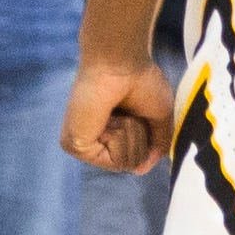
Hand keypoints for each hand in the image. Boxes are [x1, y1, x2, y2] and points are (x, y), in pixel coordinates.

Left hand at [62, 47, 170, 174]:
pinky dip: (120, 138)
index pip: (135, 157)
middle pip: (131, 164)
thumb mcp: (159, 117)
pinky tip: (109, 118)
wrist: (120, 63)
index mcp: (110, 131)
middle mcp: (94, 138)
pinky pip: (113, 161)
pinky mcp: (75, 145)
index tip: (138, 113)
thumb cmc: (140, 81)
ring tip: (119, 113)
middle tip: (129, 112)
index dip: (146, 138)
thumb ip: (156, 146)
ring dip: (132, 135)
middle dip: (140, 137)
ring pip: (124, 164)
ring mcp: (83, 143)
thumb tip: (141, 170)